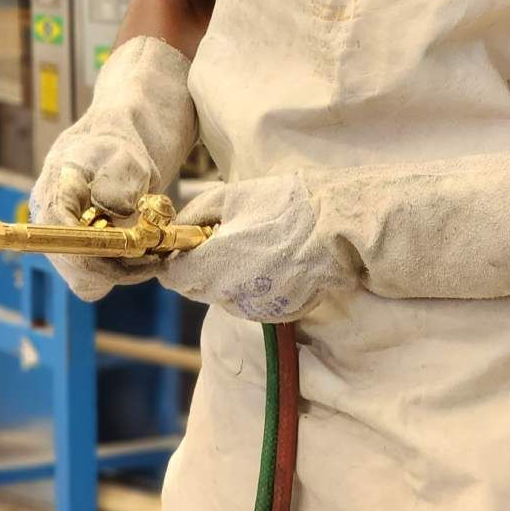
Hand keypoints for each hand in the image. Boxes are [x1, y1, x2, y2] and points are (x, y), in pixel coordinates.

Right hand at [29, 36, 197, 304]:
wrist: (144, 108)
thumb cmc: (133, 121)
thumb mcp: (128, 148)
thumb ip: (118, 181)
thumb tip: (112, 214)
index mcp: (55, 190)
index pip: (61, 246)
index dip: (96, 256)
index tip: (136, 248)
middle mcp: (56, 213)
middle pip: (76, 268)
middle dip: (116, 266)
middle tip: (156, 251)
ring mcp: (74, 223)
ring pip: (92, 273)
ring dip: (128, 267)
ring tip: (162, 247)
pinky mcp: (95, 231)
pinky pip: (106, 264)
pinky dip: (132, 263)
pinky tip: (156, 247)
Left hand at [158, 176, 358, 320]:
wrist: (337, 229)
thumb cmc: (284, 206)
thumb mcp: (232, 195)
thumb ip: (195, 212)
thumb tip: (177, 226)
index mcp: (214, 266)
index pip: (172, 277)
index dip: (173, 259)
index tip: (185, 244)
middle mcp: (230, 296)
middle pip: (195, 288)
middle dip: (199, 267)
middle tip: (219, 239)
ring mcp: (254, 309)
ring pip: (222, 297)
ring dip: (225, 278)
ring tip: (251, 247)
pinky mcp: (276, 314)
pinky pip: (248, 303)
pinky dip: (250, 286)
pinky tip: (270, 262)